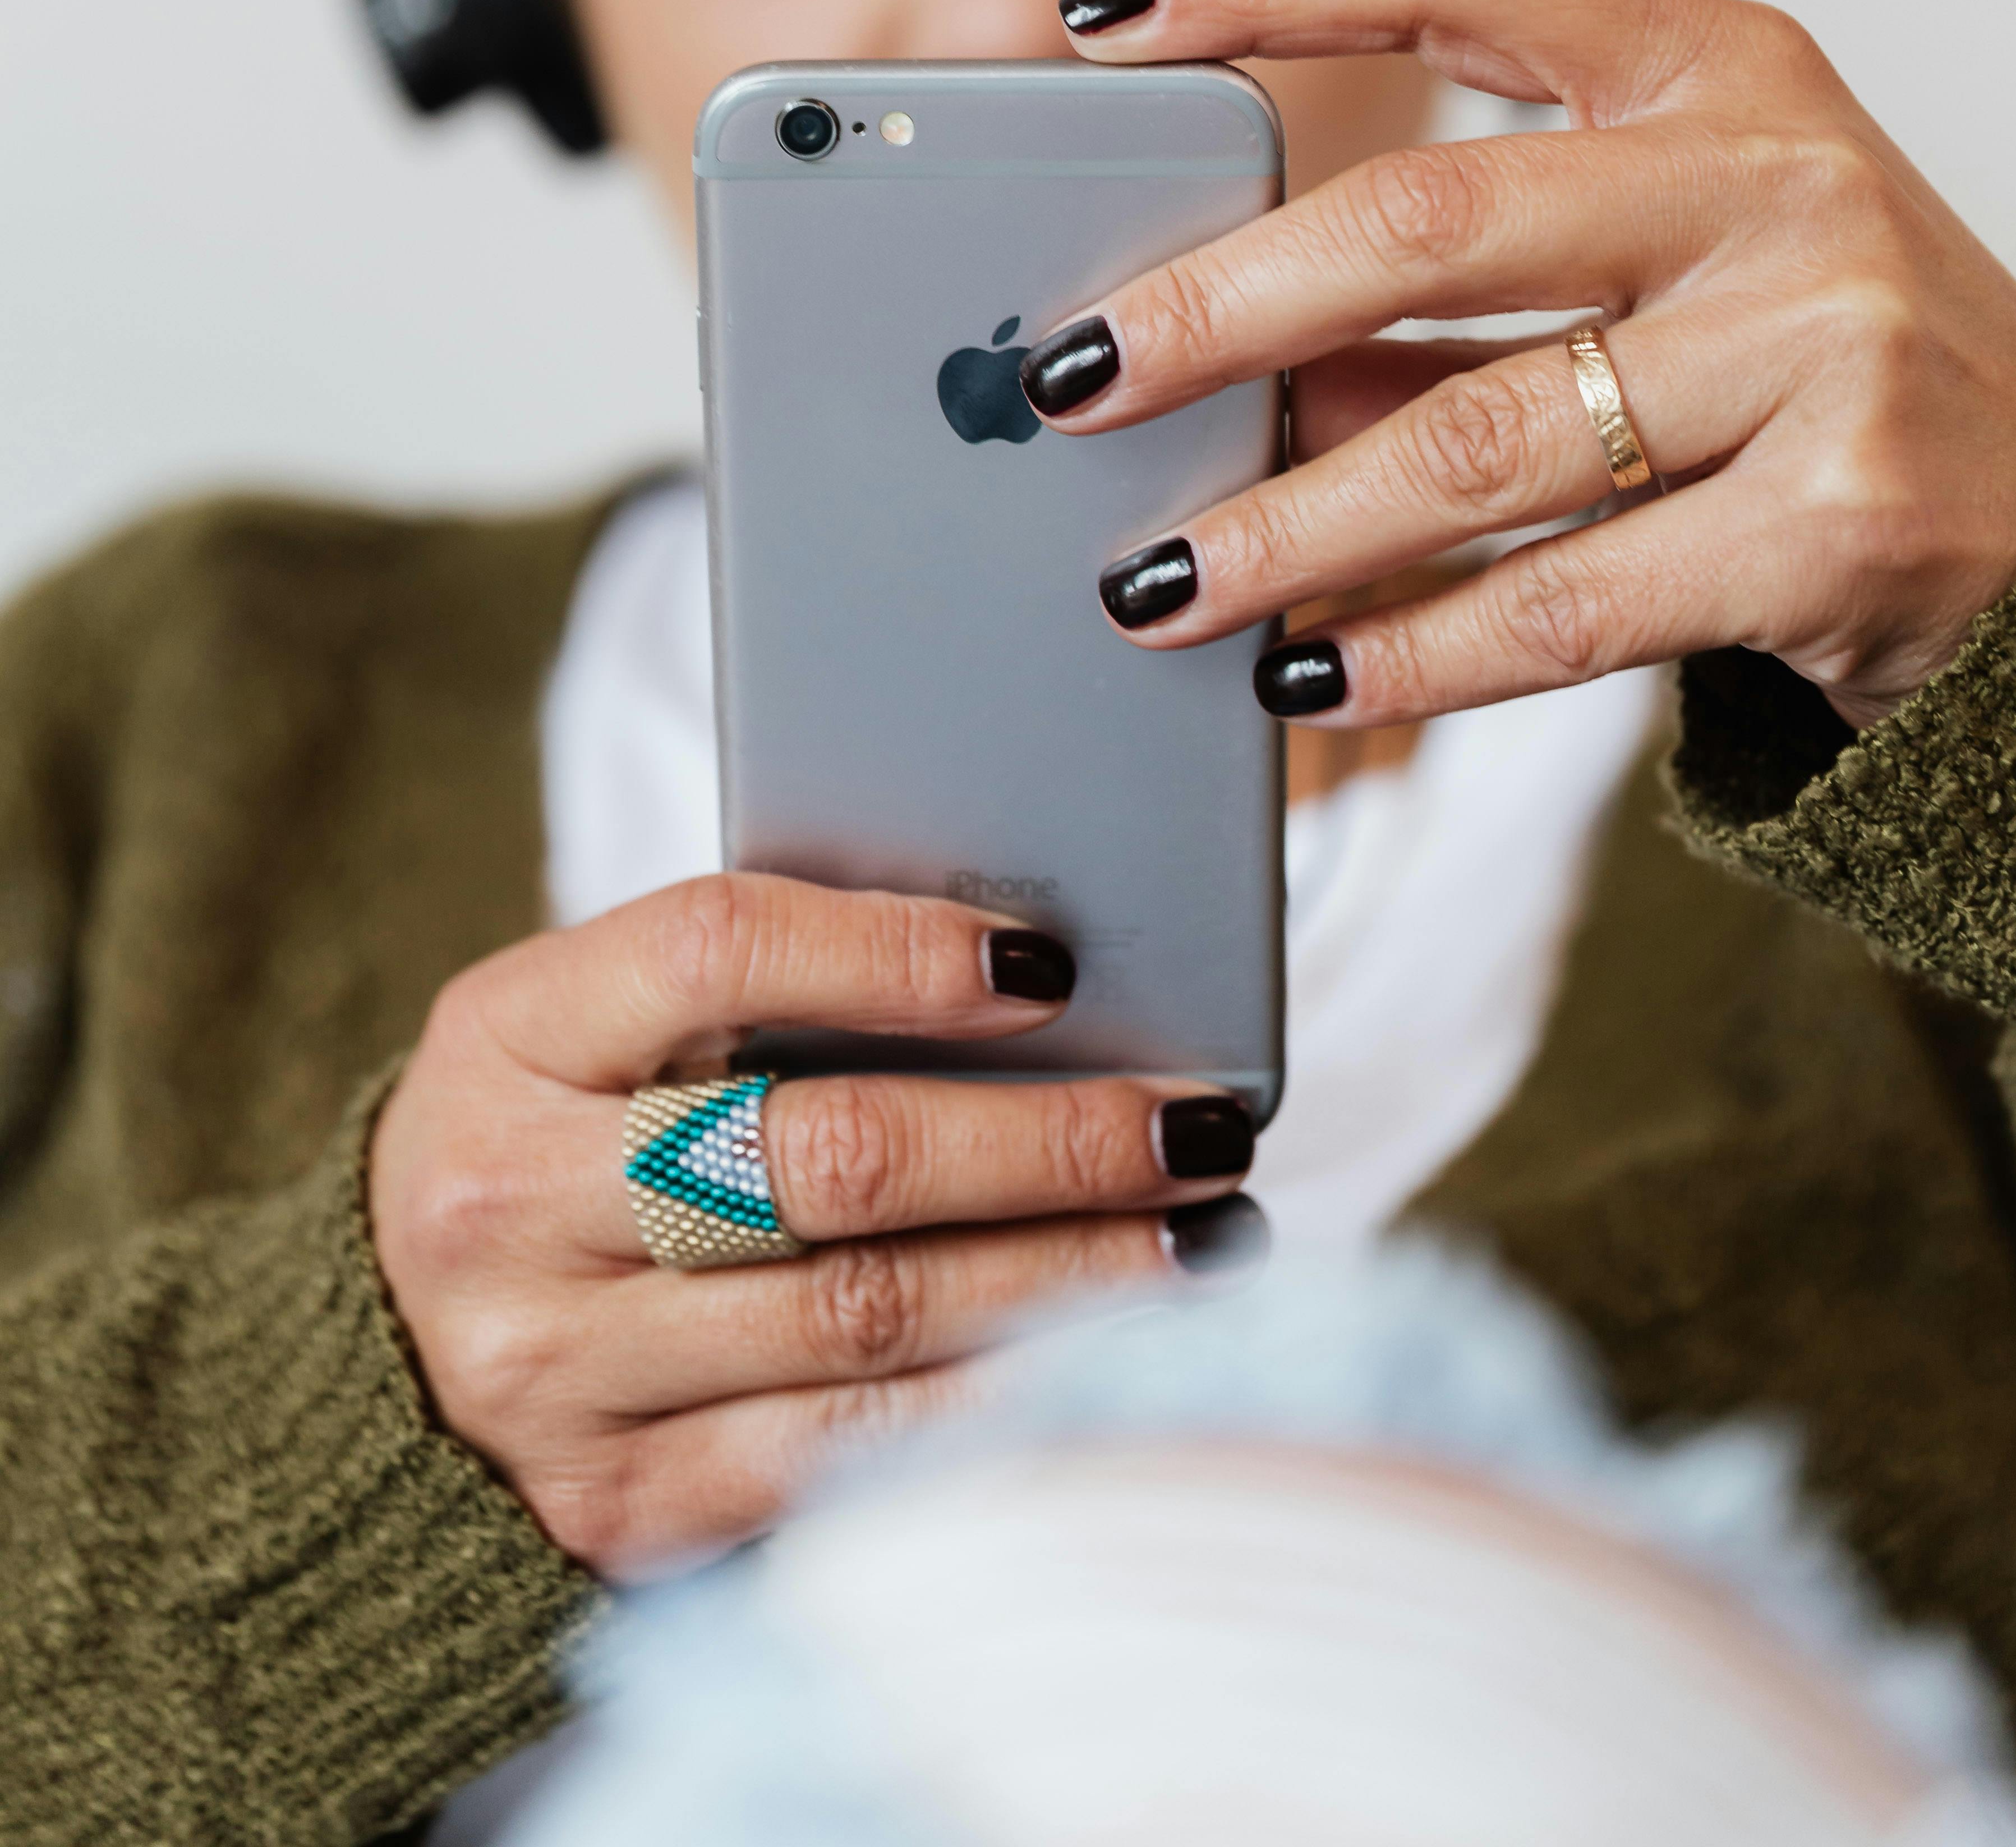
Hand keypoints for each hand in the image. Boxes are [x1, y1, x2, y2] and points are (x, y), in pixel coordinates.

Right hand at [369, 873, 1254, 1574]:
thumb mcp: (593, 1021)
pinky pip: (842, 1455)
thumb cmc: (557, 1132)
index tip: (1050, 959)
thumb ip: (758, 984)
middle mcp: (512, 1209)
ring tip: (1196, 1240)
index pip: (717, 948)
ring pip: (861, 1319)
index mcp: (505, 1038)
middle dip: (1043, 1143)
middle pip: (824, 1157)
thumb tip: (1028, 973)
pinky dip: (992, 1405)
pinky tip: (1101, 1365)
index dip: (893, 949)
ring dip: (1060, 1279)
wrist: (381, 1342)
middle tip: (1194, 1122)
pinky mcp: (614, 1506)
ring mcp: (557, 1375)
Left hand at [1027, 0, 2015, 731]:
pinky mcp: (1844, 519)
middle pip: (1430, 221)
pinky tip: (1308, 682)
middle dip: (1218, 309)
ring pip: (1478, 440)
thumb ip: (1455, 293)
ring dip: (1287, 527)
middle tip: (1073, 380)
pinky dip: (1412, 655)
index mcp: (1718, 68)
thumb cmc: (1826, 375)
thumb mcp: (1665, 270)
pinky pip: (1566, 602)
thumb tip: (1218, 349)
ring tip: (1156, 582)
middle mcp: (1775, 178)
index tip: (1105, 14)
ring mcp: (1824, 342)